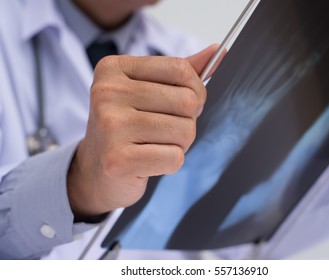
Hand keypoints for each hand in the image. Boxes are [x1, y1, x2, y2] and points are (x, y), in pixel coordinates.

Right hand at [67, 45, 220, 219]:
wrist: (96, 170)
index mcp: (114, 69)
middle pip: (187, 101)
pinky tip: (148, 162)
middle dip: (187, 121)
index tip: (184, 105)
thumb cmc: (126, 128)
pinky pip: (175, 158)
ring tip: (154, 145)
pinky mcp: (117, 160)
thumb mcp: (146, 91)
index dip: (195, 91)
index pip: (180, 69)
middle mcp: (107, 93)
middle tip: (165, 130)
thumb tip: (217, 51)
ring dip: (179, 144)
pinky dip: (170, 163)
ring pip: (185, 131)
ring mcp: (110, 126)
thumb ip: (179, 72)